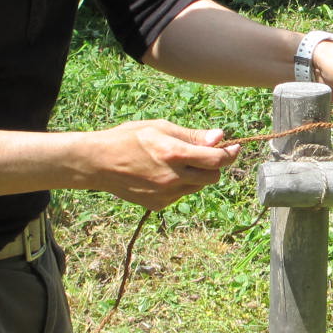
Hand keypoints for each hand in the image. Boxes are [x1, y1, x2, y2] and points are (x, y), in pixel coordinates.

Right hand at [79, 120, 240, 208]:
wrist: (99, 163)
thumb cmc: (129, 138)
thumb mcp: (161, 128)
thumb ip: (192, 135)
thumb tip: (220, 137)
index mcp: (175, 154)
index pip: (217, 160)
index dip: (230, 153)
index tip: (234, 147)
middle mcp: (173, 178)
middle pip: (213, 177)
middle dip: (214, 165)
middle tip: (204, 154)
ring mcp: (166, 194)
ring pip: (198, 187)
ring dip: (197, 175)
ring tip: (177, 162)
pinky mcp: (159, 204)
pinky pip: (181, 195)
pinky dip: (180, 185)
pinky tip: (162, 174)